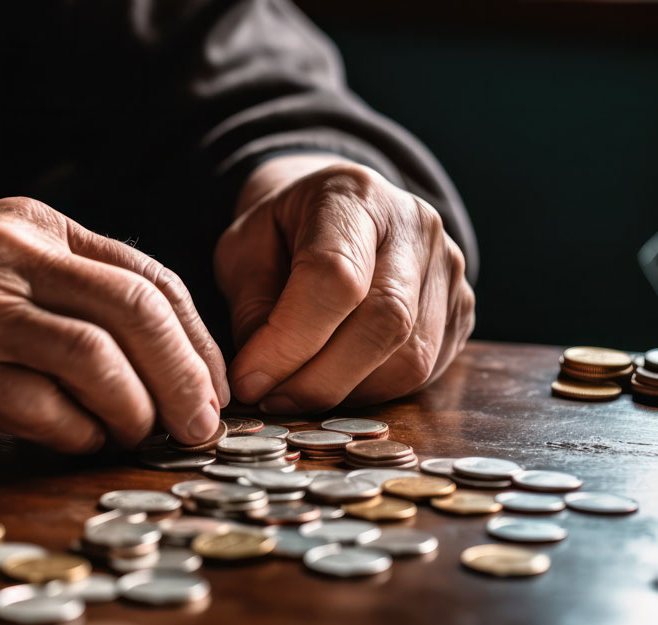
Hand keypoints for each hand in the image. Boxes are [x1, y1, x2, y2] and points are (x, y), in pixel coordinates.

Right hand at [0, 197, 228, 451]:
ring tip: (137, 435)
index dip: (197, 339)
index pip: (149, 276)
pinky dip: (75, 434)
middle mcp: (10, 254)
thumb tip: (161, 353)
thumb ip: (68, 287)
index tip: (215, 385)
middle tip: (201, 425)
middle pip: (137, 314)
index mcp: (35, 224)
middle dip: (187, 379)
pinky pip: (41, 409)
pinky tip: (76, 440)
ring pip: (98, 362)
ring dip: (135, 411)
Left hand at [215, 155, 474, 412]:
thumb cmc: (285, 234)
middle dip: (319, 380)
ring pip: (410, 359)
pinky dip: (371, 392)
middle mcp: (415, 226)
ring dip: (345, 392)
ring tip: (296, 392)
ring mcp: (448, 269)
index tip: (248, 380)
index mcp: (352, 196)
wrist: (340, 214)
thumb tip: (259, 378)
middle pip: (384, 322)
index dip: (289, 340)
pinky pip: (423, 373)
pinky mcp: (462, 311)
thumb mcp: (244, 250)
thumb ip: (251, 308)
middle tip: (271, 399)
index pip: (334, 275)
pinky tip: (333, 382)